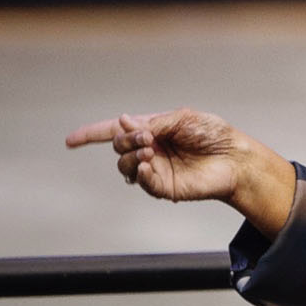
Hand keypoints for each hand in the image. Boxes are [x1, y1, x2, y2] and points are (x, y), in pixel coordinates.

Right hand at [66, 109, 294, 235]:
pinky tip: (149, 164)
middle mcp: (149, 150)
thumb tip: (124, 122)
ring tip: (150, 150)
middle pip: (118, 146)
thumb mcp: (183, 118)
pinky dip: (140, 173)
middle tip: (146, 137)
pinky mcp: (164, 187)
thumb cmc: (214, 135)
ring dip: (131, 156)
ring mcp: (155, 169)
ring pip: (124, 166)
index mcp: (152, 129)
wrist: (236, 158)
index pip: (114, 131)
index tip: (69, 141)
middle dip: (125, 140)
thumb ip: (154, 122)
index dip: (90, 135)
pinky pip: (141, 182)